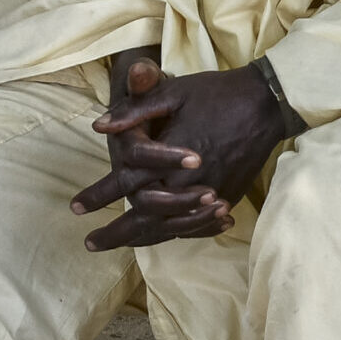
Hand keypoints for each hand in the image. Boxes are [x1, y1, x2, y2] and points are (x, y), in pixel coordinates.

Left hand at [72, 57, 293, 251]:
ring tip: (122, 246)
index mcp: (168, 156)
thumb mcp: (172, 93)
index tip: (75, 210)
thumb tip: (98, 126)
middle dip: (115, 234)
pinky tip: (165, 235)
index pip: (125, 184)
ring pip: (171, 226)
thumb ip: (135, 109)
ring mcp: (211, 193)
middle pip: (145, 218)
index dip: (98, 197)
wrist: (265, 102)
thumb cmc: (215, 94)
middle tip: (90, 245)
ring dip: (144, 239)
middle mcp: (187, 181)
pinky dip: (179, 232)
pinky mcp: (228, 195)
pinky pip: (199, 224)